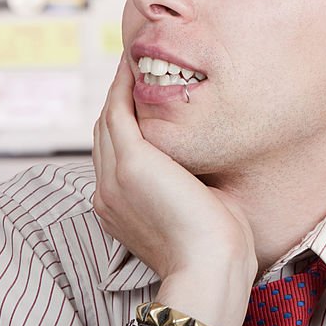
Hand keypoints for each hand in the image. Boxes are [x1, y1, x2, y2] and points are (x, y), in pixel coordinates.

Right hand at [93, 56, 256, 325]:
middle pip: (108, 132)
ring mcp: (115, 177)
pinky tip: (134, 66)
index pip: (117, 155)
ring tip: (137, 59)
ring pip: (109, 119)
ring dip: (121, 87)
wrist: (211, 266)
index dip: (128, 125)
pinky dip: (123, 87)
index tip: (145, 99)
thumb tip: (210, 163)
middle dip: (120, 99)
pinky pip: (118, 111)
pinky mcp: (130, 162)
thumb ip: (191, 183)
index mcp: (121, 206)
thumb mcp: (197, 209)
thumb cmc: (217, 247)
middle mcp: (109, 191)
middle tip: (139, 67)